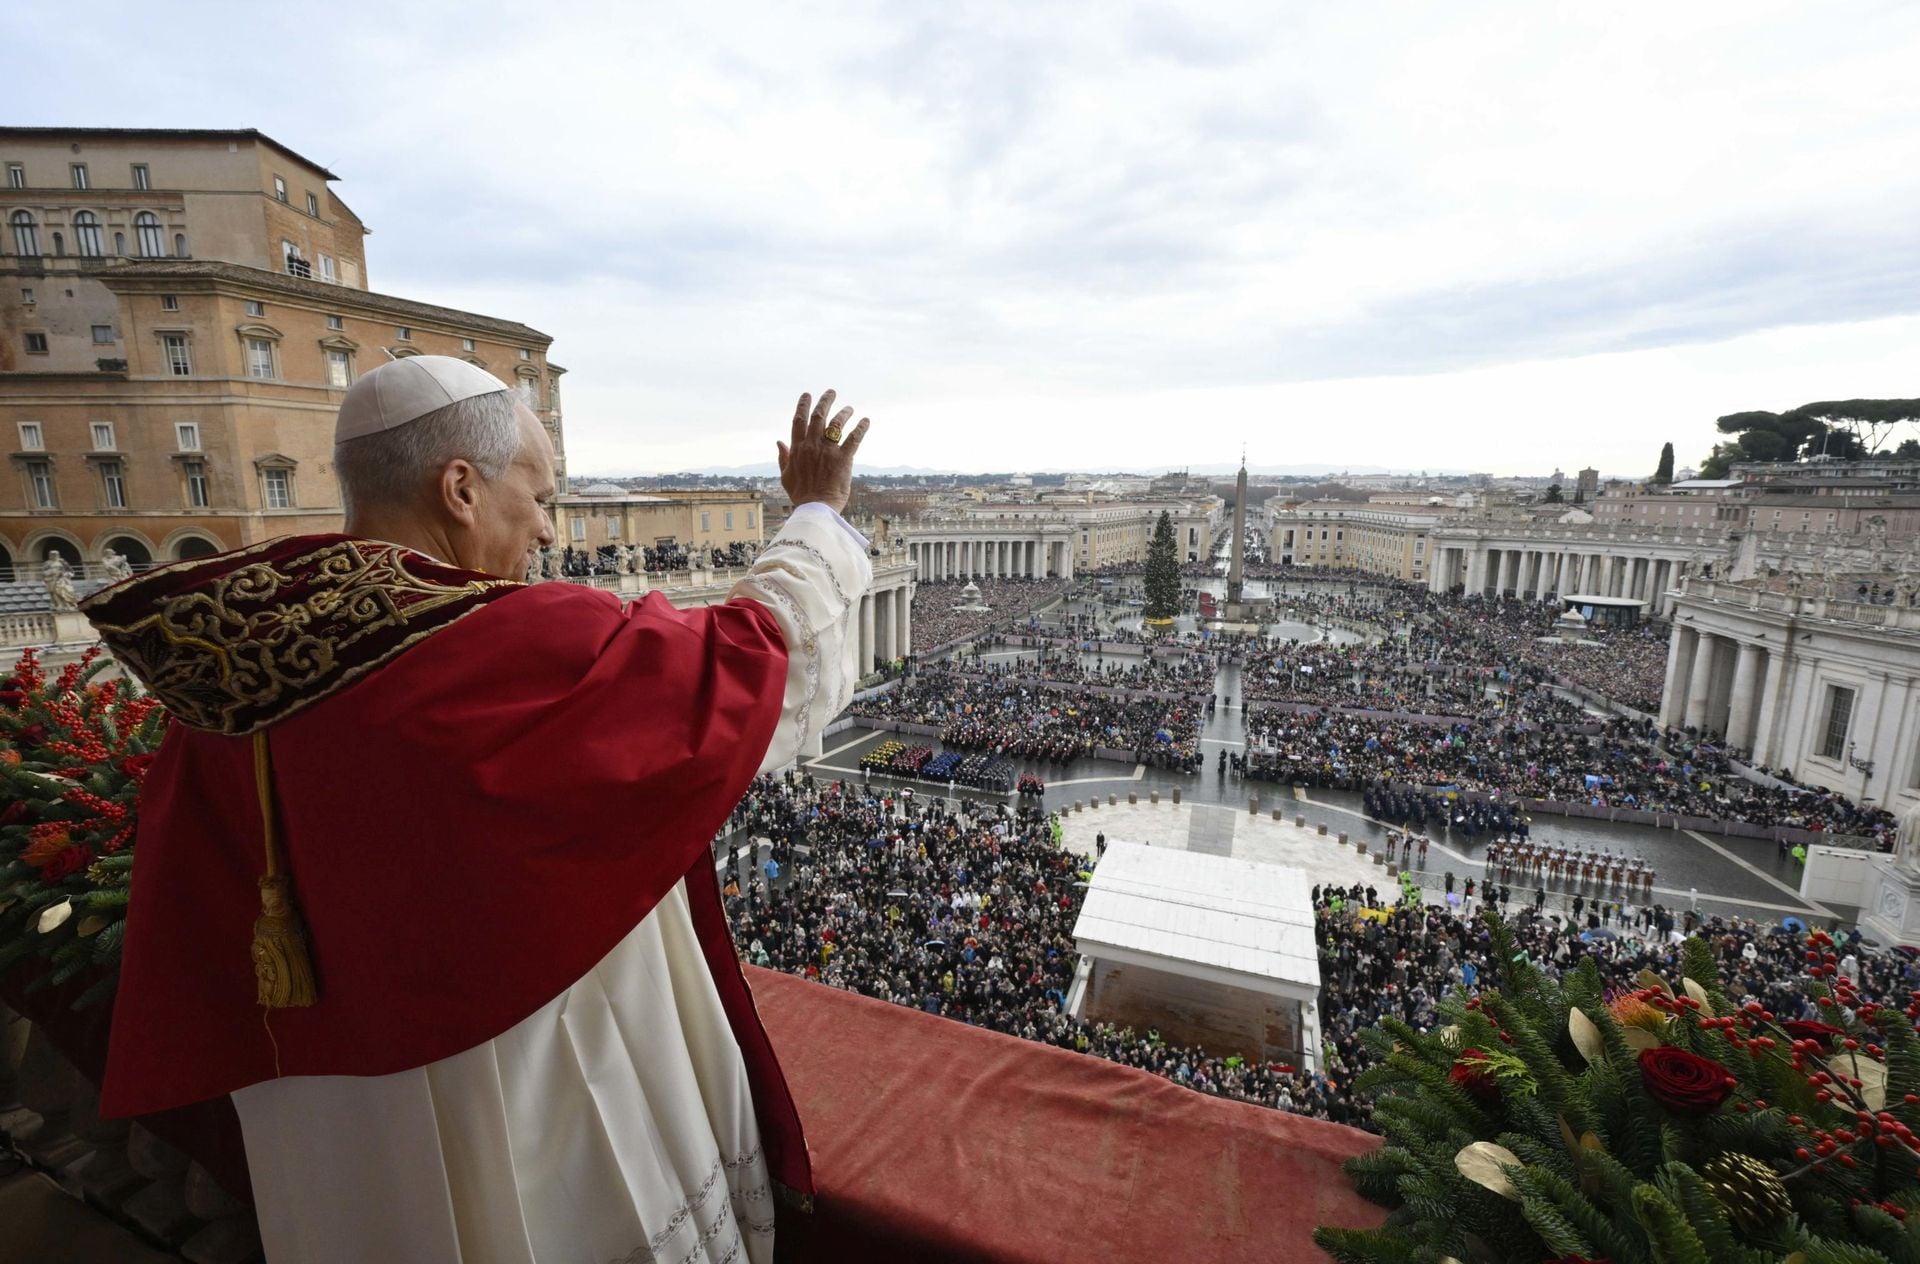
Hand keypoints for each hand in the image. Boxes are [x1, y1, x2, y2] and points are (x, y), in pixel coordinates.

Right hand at [777, 389, 869, 515]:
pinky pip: (854, 438)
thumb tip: (779, 442)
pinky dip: (861, 427)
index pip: (799, 421)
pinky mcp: (843, 458)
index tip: (807, 395)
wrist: (816, 509)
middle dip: (825, 401)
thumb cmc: (801, 495)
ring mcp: (828, 451)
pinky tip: (866, 420)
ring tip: (849, 408)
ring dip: (844, 413)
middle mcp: (812, 446)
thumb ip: (783, 457)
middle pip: (818, 416)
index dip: (803, 405)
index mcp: (797, 449)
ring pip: (836, 424)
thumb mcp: (786, 476)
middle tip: (831, 392)